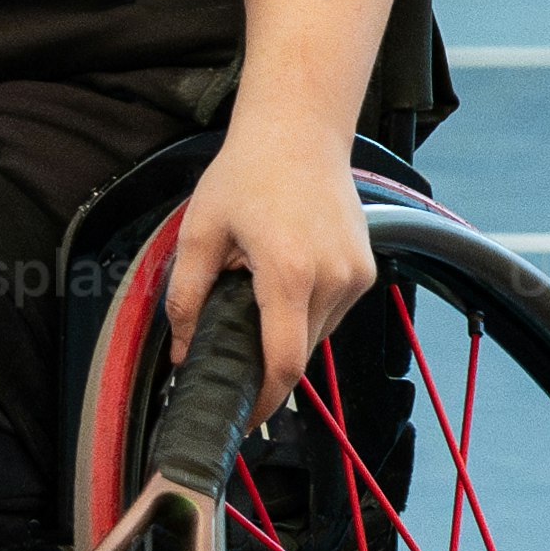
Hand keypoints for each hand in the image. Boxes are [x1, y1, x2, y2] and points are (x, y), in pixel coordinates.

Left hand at [160, 122, 374, 412]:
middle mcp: (332, 279)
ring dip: (287, 332)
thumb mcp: (200, 232)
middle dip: (267, 362)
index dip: (265, 400)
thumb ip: (186, 297)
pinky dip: (307, 311)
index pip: (283, 363)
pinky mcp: (367, 270)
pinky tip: (286, 277)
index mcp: (288, 273)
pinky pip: (333, 312)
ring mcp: (356, 275)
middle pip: (300, 353)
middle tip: (234, 349)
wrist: (299, 132)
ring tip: (258, 290)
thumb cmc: (247, 174)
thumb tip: (182, 352)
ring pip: (318, 335)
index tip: (245, 417)